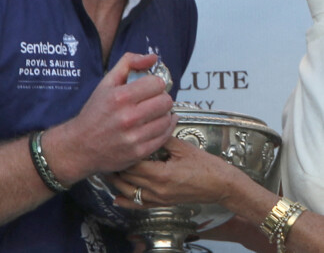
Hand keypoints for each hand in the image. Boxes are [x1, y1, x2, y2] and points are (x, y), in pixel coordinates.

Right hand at [45, 53, 176, 183]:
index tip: (150, 86)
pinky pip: (164, 136)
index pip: (156, 83)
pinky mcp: (139, 152)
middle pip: (165, 101)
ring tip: (153, 112)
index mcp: (120, 97)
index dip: (154, 83)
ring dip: (163, 114)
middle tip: (153, 99)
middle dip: (161, 97)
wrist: (81, 145)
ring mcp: (134, 137)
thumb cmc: (94, 112)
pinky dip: (164, 128)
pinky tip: (158, 123)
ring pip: (166, 119)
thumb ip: (129, 63)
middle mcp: (128, 117)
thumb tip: (152, 57)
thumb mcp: (106, 82)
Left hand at [108, 136, 233, 208]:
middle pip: (128, 178)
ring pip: (131, 193)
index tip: (113, 143)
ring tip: (108, 170)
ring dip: (118, 183)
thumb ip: (161, 137)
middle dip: (116, 167)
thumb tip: (146, 123)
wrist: (222, 185)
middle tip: (106, 154)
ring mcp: (160, 199)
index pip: (133, 164)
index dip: (122, 154)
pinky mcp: (164, 203)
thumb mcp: (182, 146)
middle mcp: (158, 190)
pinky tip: (117, 198)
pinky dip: (127, 202)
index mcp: (161, 174)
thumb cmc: (205, 165)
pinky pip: (141, 205)